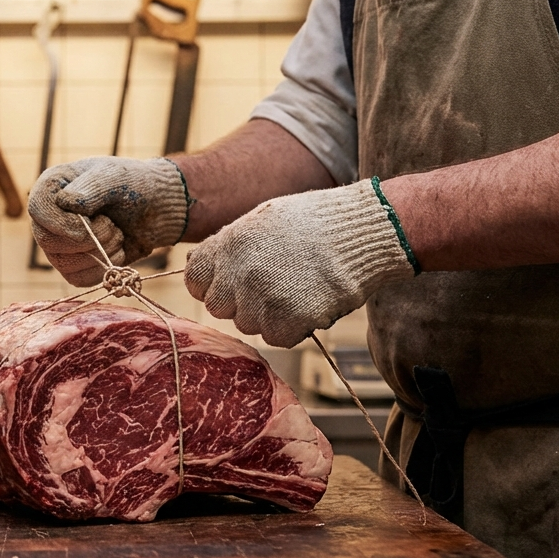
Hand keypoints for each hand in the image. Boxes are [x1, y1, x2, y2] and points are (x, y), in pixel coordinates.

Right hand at [29, 156, 190, 285]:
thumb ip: (92, 186)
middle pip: (49, 241)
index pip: (38, 210)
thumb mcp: (116, 177)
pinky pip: (77, 279)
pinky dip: (102, 270)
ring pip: (64, 264)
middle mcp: (49, 217)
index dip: (65, 222)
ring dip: (100, 253)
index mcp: (52, 188)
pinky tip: (116, 251)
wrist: (155, 208)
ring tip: (117, 235)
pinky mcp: (73, 266)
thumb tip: (66, 202)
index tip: (96, 220)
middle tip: (113, 226)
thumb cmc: (133, 185)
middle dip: (90, 239)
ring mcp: (58, 245)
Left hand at [184, 178, 416, 346]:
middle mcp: (240, 271)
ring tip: (297, 288)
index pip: (195, 280)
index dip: (213, 285)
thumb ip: (228, 245)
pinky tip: (309, 303)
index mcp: (230, 243)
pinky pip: (276, 337)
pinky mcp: (289, 319)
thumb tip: (194, 264)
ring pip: (248, 324)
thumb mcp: (263, 219)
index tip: (233, 283)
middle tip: (273, 285)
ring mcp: (264, 297)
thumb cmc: (315, 223)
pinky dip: (292, 328)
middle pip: (219, 308)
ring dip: (268, 315)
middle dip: (241, 302)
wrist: (365, 232)